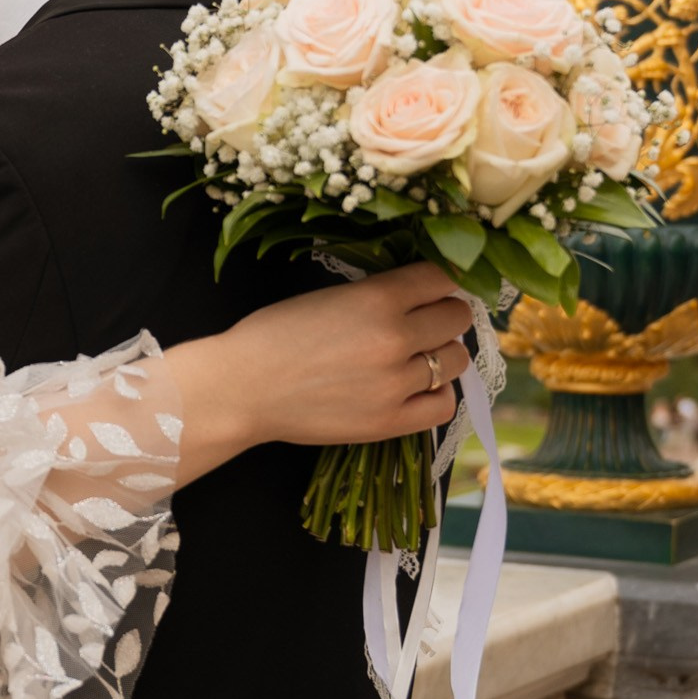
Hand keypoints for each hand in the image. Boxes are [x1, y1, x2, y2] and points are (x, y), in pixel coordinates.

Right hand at [164, 264, 471, 484]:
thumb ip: (378, 294)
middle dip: (444, 314)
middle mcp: (395, 339)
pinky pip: (443, 405)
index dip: (440, 279)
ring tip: (418, 355)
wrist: (241, 388)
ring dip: (442, 352)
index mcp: (377, 298)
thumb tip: (422, 293)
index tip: (431, 286)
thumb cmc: (273, 335)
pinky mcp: (389, 422)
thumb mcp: (329, 296)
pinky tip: (416, 387)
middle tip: (423, 320)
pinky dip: (437, 393)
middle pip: (456, 317)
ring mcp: (395, 384)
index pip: (442, 277)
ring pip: (456, 360)